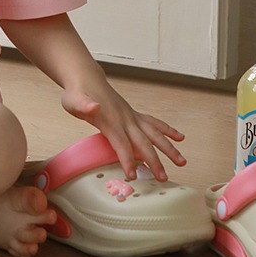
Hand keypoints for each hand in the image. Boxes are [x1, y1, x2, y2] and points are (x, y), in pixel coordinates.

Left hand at [61, 81, 186, 181]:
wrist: (85, 78)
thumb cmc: (77, 93)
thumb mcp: (73, 101)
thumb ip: (83, 105)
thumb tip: (93, 107)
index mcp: (110, 121)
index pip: (121, 144)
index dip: (127, 160)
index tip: (133, 175)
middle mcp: (125, 119)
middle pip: (143, 142)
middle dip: (154, 161)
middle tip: (163, 177)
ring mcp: (132, 116)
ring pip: (155, 133)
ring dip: (169, 148)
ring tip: (182, 162)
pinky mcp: (134, 114)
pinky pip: (154, 123)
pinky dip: (167, 130)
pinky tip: (179, 137)